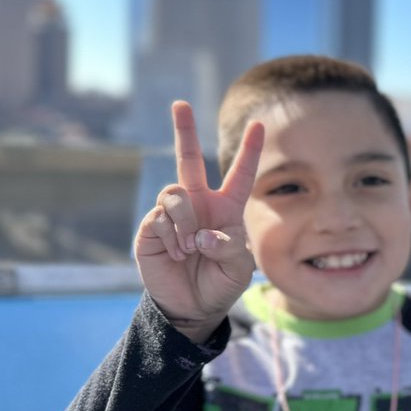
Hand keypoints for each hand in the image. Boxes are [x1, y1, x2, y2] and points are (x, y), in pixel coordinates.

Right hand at [132, 101, 263, 342]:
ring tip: (189, 249)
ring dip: (185, 222)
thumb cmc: (220, 283)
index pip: (240, 174)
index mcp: (227, 208)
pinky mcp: (151, 228)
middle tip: (181, 104)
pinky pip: (160, 217)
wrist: (191, 306)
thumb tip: (203, 235)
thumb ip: (230, 247)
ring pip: (176, 194)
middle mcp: (199, 204)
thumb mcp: (239, 268)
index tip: (259, 123)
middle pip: (190, 160)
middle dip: (185, 131)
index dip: (249, 150)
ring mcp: (173, 214)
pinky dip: (171, 236)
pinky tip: (176, 253)